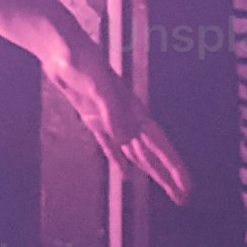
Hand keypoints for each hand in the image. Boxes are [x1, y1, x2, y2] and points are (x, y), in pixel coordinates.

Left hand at [36, 40, 196, 206]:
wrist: (60, 48)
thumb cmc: (80, 60)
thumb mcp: (96, 85)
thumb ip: (111, 111)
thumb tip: (124, 140)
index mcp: (132, 110)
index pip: (158, 144)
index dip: (173, 166)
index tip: (185, 186)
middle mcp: (126, 117)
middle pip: (152, 154)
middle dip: (167, 176)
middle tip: (183, 198)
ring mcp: (110, 118)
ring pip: (136, 152)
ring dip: (151, 171)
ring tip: (166, 189)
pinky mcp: (93, 118)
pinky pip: (109, 146)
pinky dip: (118, 160)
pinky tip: (125, 173)